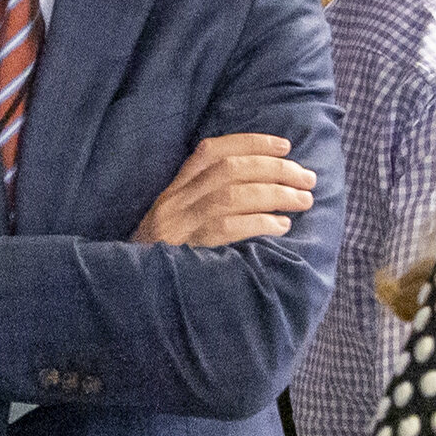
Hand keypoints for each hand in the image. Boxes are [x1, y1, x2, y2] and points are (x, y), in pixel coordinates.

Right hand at [133, 134, 315, 246]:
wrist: (129, 292)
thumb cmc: (166, 259)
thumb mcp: (178, 223)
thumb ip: (206, 202)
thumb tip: (263, 185)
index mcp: (173, 191)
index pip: (211, 151)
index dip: (250, 143)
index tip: (285, 146)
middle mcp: (173, 203)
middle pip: (228, 170)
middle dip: (274, 169)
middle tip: (307, 178)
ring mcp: (177, 227)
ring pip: (230, 196)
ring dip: (274, 194)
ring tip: (303, 200)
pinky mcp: (185, 252)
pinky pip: (226, 229)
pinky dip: (259, 222)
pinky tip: (282, 226)